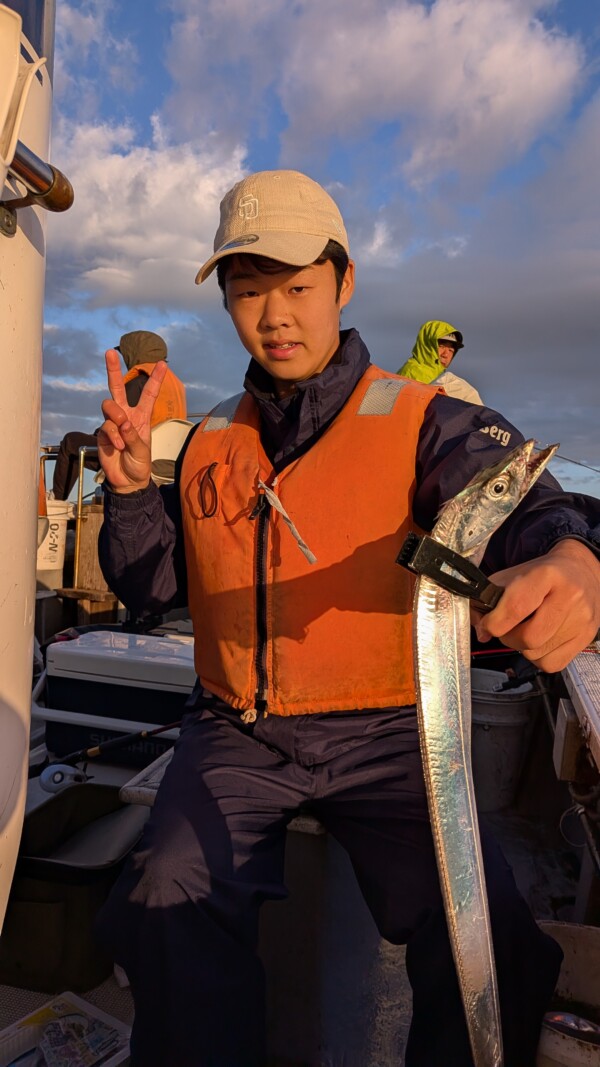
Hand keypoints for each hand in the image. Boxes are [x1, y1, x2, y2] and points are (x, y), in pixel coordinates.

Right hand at [97, 349, 166, 491]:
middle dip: (113, 370)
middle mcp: (126, 415)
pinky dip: (113, 435)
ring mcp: (112, 423)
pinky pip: (106, 426)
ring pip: (109, 406)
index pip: (149, 394)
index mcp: (141, 416)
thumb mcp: (142, 450)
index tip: (163, 363)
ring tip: (123, 434)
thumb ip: (132, 436)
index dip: (155, 379)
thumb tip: (122, 422)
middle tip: (109, 352)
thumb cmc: (139, 464)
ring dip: (116, 417)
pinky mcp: (103, 433)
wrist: (127, 481)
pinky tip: (118, 446)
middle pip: (117, 388)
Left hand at [472, 539, 599, 671]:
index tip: (488, 624)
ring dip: (523, 648)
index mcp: (546, 575)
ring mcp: (581, 620)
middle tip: (507, 628)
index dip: (494, 622)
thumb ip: (488, 599)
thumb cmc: (543, 575)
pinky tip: (540, 641)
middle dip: (508, 638)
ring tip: (526, 630)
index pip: (516, 607)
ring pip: (538, 653)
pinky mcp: (586, 638)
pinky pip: (552, 664)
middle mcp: (569, 597)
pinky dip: (538, 657)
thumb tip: (481, 631)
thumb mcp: (513, 576)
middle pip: (529, 637)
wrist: (581, 572)